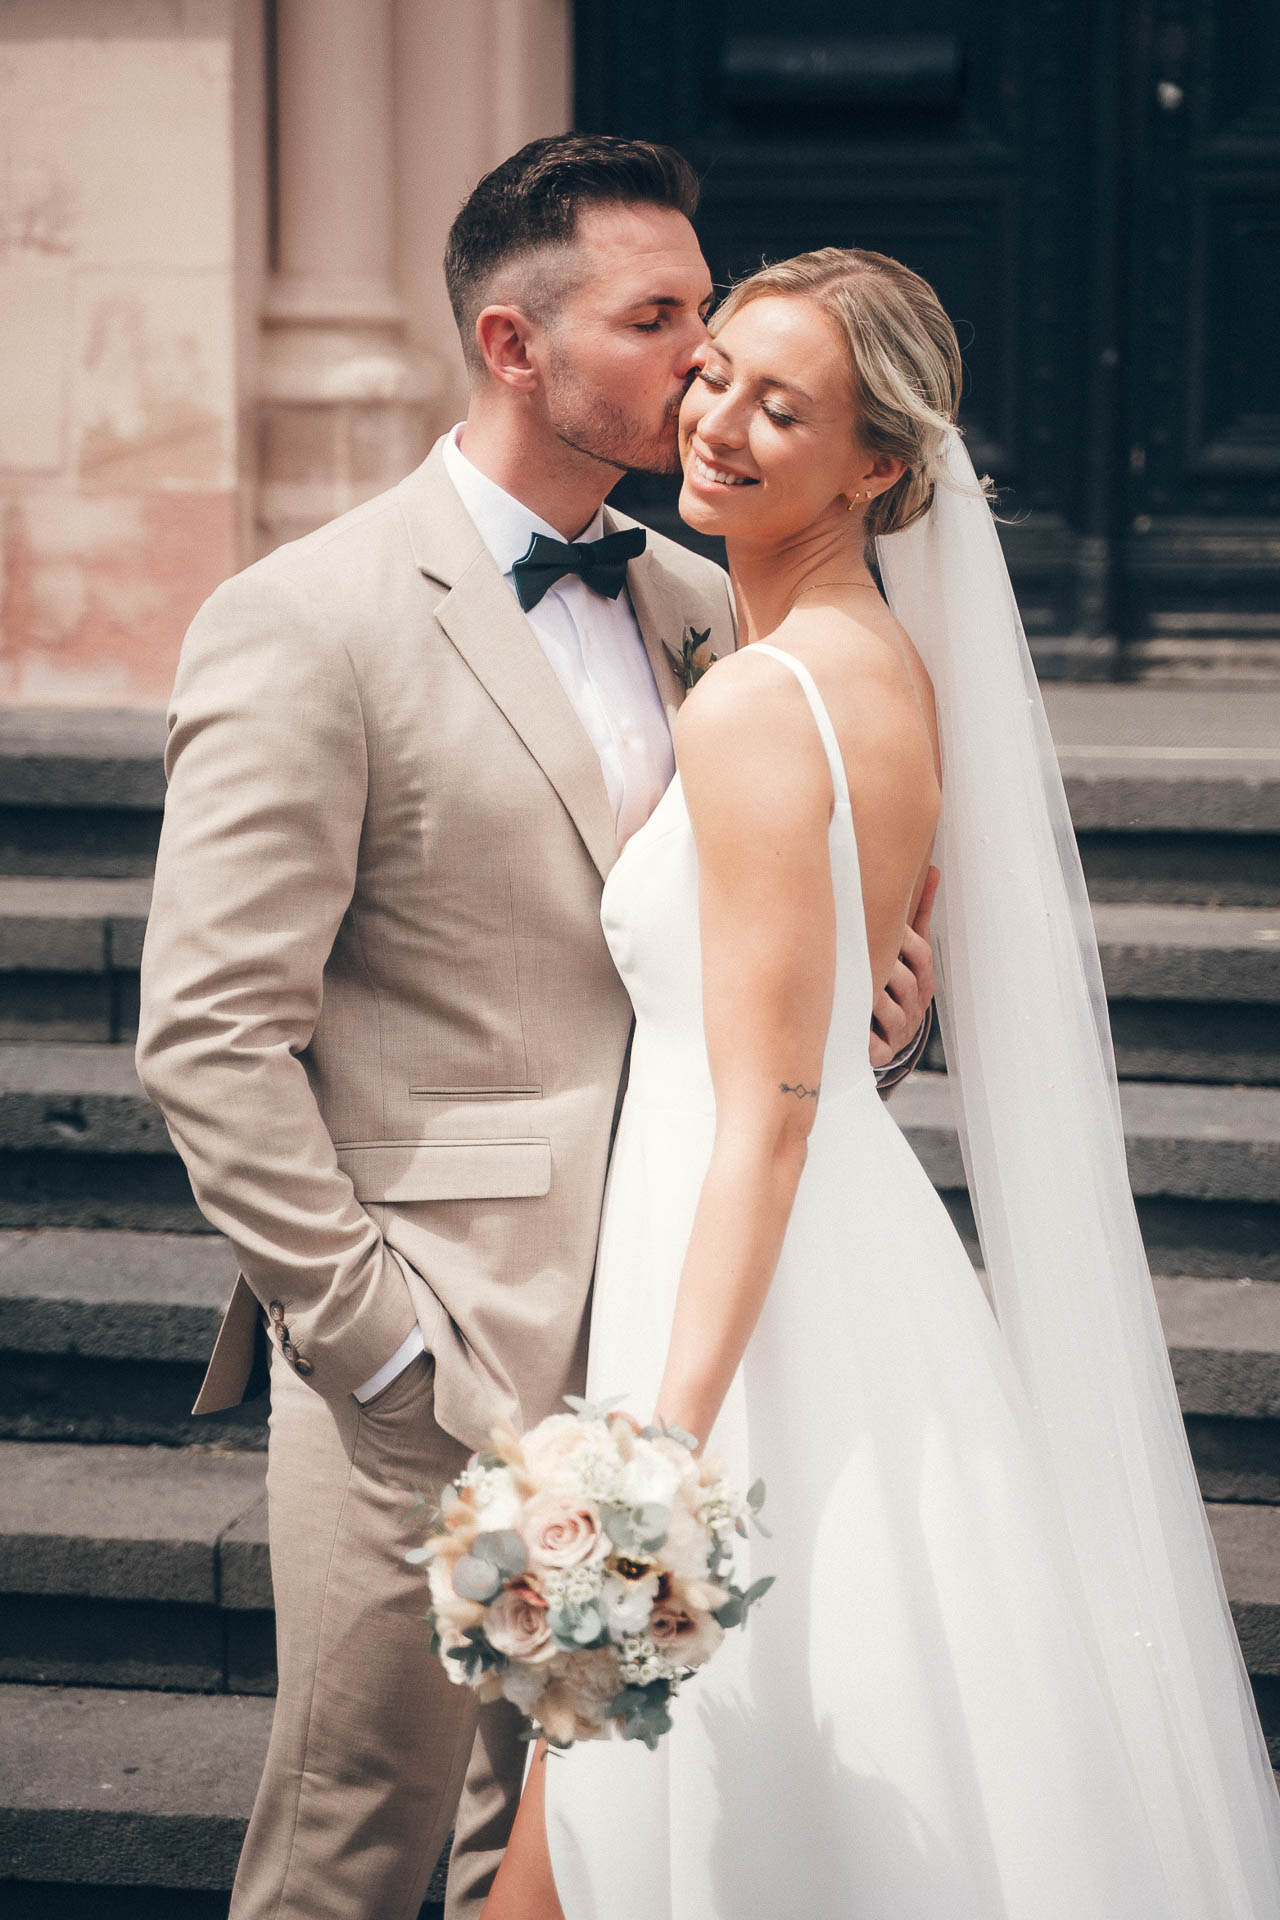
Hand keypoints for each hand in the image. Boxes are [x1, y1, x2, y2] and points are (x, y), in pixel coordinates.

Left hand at [869, 866, 938, 1067]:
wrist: (881, 1038)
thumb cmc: (890, 984)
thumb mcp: (905, 950)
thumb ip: (917, 914)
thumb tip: (932, 870)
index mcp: (922, 981)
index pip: (920, 954)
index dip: (901, 938)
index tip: (883, 923)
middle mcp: (915, 1007)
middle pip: (907, 982)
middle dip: (885, 966)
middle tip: (860, 952)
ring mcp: (899, 1032)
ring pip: (892, 1012)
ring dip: (873, 999)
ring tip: (854, 987)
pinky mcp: (880, 1053)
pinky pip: (875, 1045)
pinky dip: (865, 1036)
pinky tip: (852, 1026)